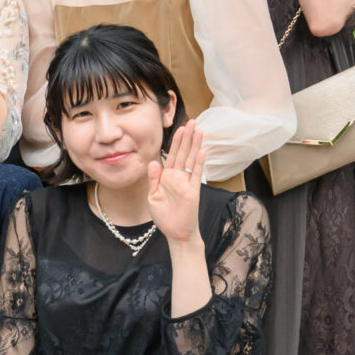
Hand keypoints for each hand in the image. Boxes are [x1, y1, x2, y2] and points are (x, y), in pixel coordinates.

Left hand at [147, 120, 206, 242]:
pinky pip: (196, 174)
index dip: (175, 142)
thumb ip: (153, 179)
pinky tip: (202, 150)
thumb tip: (153, 162)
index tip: (179, 128)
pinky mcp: (193, 191)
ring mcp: (186, 183)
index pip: (171, 155)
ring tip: (199, 130)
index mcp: (166, 177)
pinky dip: (199, 163)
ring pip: (191, 160)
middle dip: (187, 137)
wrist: (175, 233)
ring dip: (195, 145)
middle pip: (183, 153)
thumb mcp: (153, 197)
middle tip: (192, 121)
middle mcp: (177, 177)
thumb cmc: (164, 217)